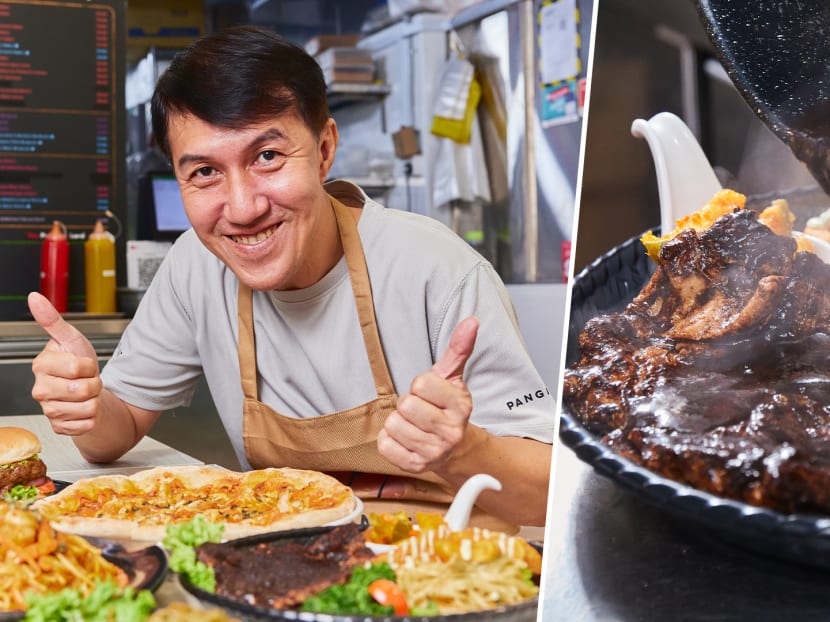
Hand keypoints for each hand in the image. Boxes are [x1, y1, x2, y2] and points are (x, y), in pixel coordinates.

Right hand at [29, 292, 102, 434]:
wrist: (86, 390)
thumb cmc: (78, 363)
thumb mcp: (71, 339)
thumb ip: (53, 320)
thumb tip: (34, 297)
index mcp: (41, 366)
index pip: (77, 368)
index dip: (89, 366)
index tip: (84, 364)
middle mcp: (40, 390)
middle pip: (83, 390)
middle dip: (94, 384)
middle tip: (87, 380)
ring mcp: (49, 410)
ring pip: (87, 408)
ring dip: (94, 400)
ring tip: (86, 393)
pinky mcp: (59, 427)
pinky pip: (87, 424)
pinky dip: (93, 417)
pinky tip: (83, 409)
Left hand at [378, 316, 478, 472]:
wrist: (455, 449)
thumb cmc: (447, 407)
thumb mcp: (452, 377)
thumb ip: (459, 348)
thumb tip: (471, 320)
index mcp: (460, 406)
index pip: (421, 383)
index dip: (420, 385)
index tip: (430, 394)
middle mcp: (450, 432)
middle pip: (406, 405)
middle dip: (408, 404)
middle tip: (420, 410)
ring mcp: (433, 452)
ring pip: (393, 424)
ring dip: (398, 422)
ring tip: (414, 425)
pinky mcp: (415, 466)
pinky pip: (384, 444)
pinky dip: (390, 440)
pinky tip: (406, 439)